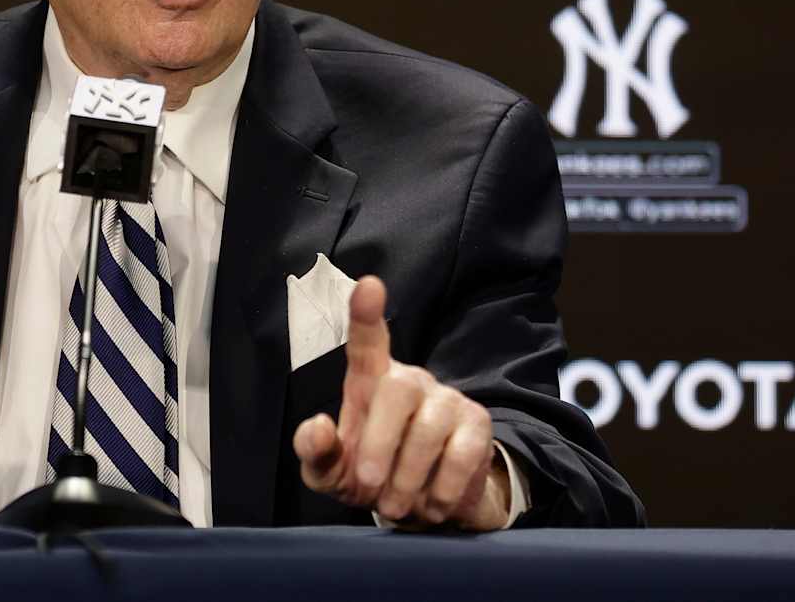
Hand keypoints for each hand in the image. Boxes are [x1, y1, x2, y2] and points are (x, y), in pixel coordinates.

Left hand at [292, 276, 509, 529]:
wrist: (425, 510)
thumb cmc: (371, 477)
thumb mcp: (332, 473)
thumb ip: (316, 452)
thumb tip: (316, 428)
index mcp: (369, 382)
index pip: (368, 341)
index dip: (367, 314)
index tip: (369, 285)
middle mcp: (410, 380)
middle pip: (397, 389)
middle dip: (380, 444)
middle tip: (369, 486)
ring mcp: (447, 399)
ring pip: (430, 426)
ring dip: (408, 476)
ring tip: (395, 507)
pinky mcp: (478, 425)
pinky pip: (463, 451)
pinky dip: (443, 486)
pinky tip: (432, 504)